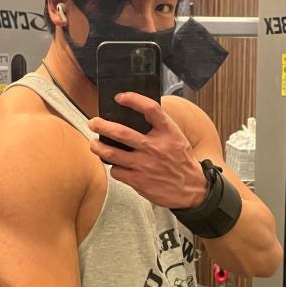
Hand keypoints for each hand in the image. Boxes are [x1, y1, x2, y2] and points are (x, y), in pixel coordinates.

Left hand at [89, 93, 207, 208]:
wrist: (192, 189)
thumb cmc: (181, 161)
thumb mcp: (176, 138)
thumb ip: (158, 127)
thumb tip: (133, 117)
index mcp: (167, 132)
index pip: (150, 109)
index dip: (133, 99)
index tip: (120, 97)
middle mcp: (155, 147)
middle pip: (121, 132)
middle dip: (102, 126)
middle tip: (93, 123)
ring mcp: (145, 165)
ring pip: (111, 154)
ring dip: (98, 147)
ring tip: (94, 144)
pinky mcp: (138, 181)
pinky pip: (116, 171)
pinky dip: (113, 168)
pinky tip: (116, 166)